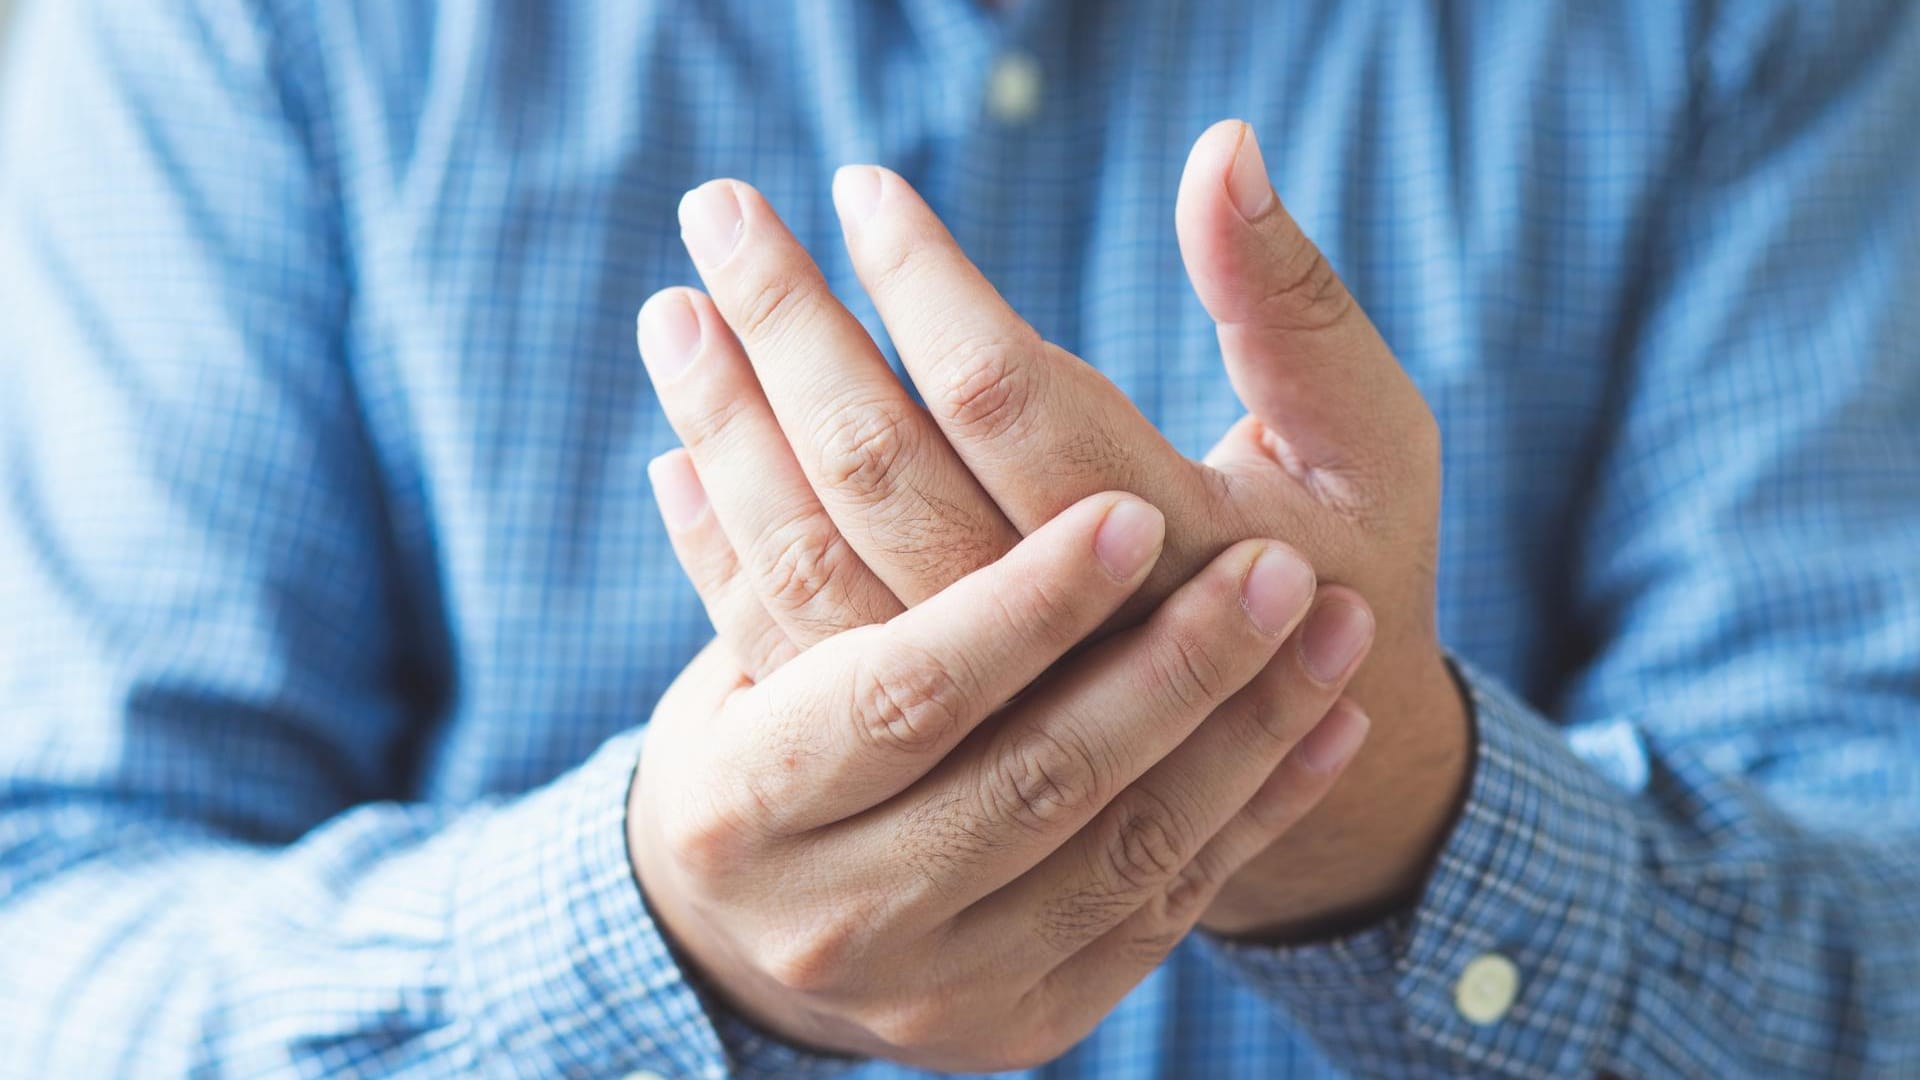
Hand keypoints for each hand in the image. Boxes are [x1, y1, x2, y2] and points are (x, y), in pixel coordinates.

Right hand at [629, 493, 1368, 1070]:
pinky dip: (1257, 812)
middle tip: (1281, 567)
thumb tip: (771, 380)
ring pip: (1121, 850)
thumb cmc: (768, 730)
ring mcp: (940, 981)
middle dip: (1170, 669)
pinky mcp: (1025, 1016)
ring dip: (1242, 731)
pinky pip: (1165, 911)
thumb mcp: (745, 625)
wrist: (780, 922)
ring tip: (1334, 619)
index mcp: (745, 791)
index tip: (1132, 516)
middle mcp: (838, 908)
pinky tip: (1335, 719)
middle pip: (1032, 778)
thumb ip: (758, 507)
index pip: (902, 688)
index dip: (1019, 606)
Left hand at [639, 119, 1466, 932]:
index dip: (925, 286)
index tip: (859, 189)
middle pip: (885, 474)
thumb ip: (1288, 303)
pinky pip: (792, 647)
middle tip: (722, 209)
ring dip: (732, 431)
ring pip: (816, 563)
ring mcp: (978, 713)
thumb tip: (1220, 146)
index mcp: (1179, 554)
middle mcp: (1061, 647)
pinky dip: (723, 552)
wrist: (1295, 770)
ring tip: (674, 312)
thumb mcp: (1362, 438)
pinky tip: (674, 459)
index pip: (1013, 401)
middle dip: (792, 329)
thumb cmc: (1334, 569)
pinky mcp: (921, 749)